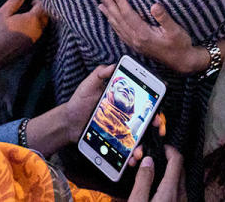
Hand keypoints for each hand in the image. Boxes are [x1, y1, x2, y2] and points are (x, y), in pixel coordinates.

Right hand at [0, 0, 48, 63]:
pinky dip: (35, 28)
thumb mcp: (3, 13)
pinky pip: (38, 34)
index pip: (43, 7)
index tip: (32, 1)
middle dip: (41, 11)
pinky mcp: (30, 46)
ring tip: (28, 16)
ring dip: (39, 20)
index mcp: (32, 19)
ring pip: (43, 26)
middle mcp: (37, 30)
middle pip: (46, 17)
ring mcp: (35, 39)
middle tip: (32, 7)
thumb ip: (15, 1)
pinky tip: (24, 28)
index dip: (39, 2)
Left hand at [41, 66, 166, 155]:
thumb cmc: (79, 102)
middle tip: (156, 128)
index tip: (157, 112)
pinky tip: (131, 159)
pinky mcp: (114, 140)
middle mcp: (125, 114)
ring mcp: (120, 128)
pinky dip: (130, 154)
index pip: (143, 102)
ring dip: (143, 144)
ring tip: (138, 151)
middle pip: (146, 120)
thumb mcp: (89, 85)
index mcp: (123, 100)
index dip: (154, 107)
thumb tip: (113, 65)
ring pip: (138, 136)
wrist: (68, 123)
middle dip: (154, 125)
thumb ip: (100, 73)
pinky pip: (126, 147)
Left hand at [98, 0, 207, 74]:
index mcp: (143, 34)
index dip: (119, 1)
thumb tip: (155, 5)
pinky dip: (114, 25)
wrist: (181, 61)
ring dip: (109, 15)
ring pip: (118, 27)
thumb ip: (164, 17)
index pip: (127, 14)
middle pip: (119, 20)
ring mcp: (135, 44)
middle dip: (109, 6)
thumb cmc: (180, 44)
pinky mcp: (137, 46)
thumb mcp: (175, 30)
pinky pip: (121, 33)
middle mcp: (136, 39)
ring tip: (101, 5)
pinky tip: (111, 21)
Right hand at [129, 146, 185, 201]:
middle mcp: (180, 195)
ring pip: (177, 179)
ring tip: (148, 176)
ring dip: (165, 172)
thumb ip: (143, 180)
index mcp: (171, 190)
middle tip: (148, 161)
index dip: (168, 149)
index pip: (176, 159)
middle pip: (177, 167)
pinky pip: (175, 190)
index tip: (159, 147)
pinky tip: (154, 189)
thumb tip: (147, 161)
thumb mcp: (138, 201)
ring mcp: (181, 201)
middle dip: (164, 160)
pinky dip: (166, 184)